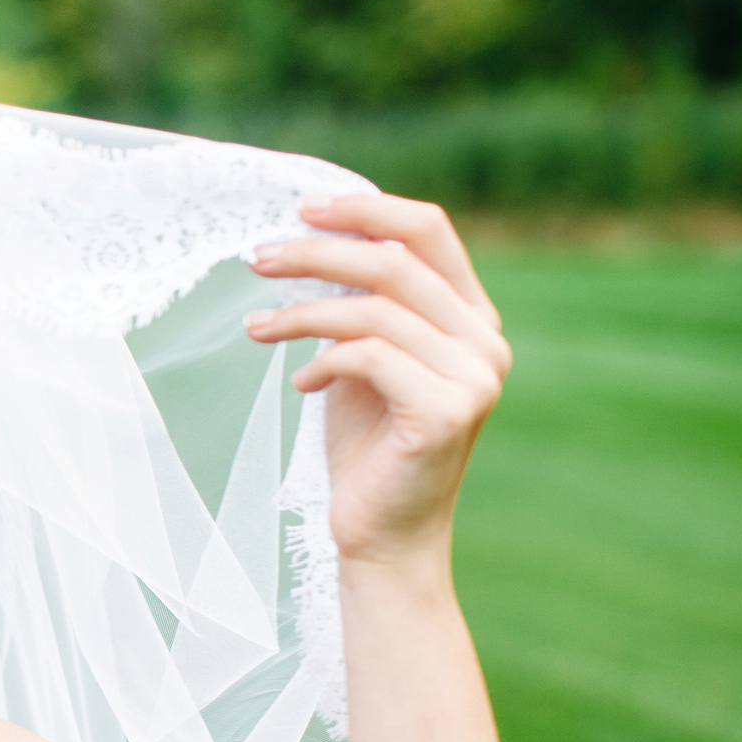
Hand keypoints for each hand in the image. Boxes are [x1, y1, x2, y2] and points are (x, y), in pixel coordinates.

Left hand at [245, 193, 510, 566]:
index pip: (430, 230)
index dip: (366, 208)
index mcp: (471, 316)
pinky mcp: (445, 412)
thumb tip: (312, 240)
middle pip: (395, 262)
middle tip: (258, 258)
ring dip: (301, 312)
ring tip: (256, 327)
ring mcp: (473, 377)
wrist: (382, 533)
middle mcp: (484, 340)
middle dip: (317, 253)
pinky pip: (370, 357)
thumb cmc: (368, 445)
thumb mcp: (363, 360)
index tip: (303, 208)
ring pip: (375, 310)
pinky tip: (301, 385)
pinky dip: (323, 362)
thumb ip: (361, 305)